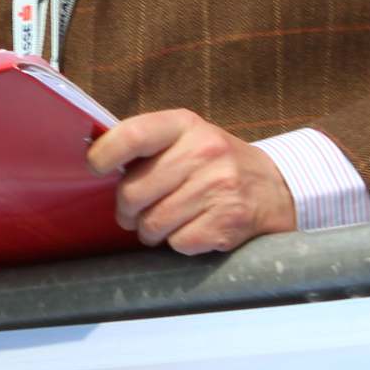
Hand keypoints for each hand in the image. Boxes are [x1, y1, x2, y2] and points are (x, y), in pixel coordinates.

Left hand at [88, 109, 296, 253]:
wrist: (275, 188)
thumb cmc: (215, 163)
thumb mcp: (187, 137)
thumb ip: (147, 145)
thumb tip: (96, 160)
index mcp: (185, 125)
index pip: (133, 135)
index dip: (105, 154)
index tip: (95, 168)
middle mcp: (204, 152)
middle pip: (134, 192)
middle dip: (126, 209)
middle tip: (132, 211)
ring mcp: (218, 188)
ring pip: (152, 223)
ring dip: (148, 230)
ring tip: (161, 222)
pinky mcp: (227, 223)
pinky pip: (177, 243)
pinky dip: (176, 242)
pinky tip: (189, 229)